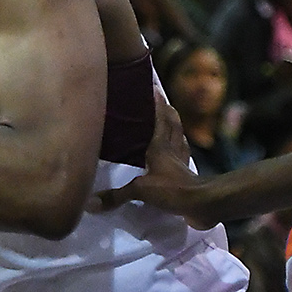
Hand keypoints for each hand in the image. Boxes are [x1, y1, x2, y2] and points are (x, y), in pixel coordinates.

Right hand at [100, 95, 197, 212]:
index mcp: (160, 147)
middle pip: (172, 126)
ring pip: (178, 139)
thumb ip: (116, 195)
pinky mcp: (188, 175)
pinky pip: (182, 156)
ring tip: (170, 120)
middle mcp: (172, 150)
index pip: (159, 120)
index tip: (155, 88)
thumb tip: (90, 203)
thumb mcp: (140, 190)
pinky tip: (178, 151)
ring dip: (175, 128)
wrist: (201, 204)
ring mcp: (182, 162)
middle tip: (163, 101)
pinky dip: (180, 149)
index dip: (157, 104)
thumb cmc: (171, 189)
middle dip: (167, 112)